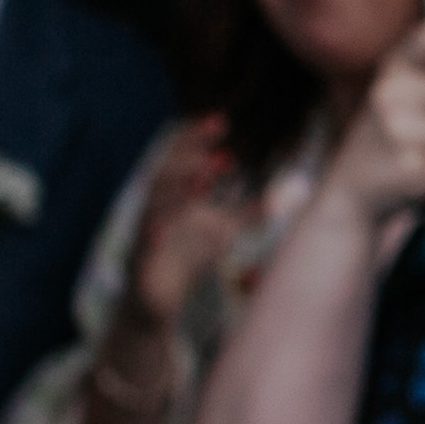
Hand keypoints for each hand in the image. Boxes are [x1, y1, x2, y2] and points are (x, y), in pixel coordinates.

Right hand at [129, 117, 248, 322]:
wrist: (154, 302)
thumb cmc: (184, 260)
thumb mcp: (223, 230)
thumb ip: (248, 211)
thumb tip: (282, 194)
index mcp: (171, 197)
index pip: (180, 159)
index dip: (195, 138)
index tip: (220, 121)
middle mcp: (154, 209)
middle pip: (165, 171)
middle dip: (188, 151)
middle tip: (216, 132)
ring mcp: (145, 232)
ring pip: (156, 201)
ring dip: (178, 185)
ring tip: (205, 174)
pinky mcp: (142, 259)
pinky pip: (149, 240)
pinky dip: (162, 228)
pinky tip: (175, 223)